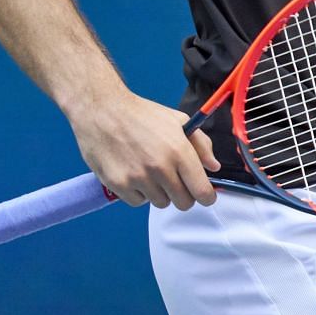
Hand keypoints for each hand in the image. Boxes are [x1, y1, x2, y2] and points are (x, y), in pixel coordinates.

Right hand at [68, 89, 219, 209]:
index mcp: (179, 150)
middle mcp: (160, 167)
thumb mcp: (177, 121)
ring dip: (160, 192)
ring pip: (161, 203)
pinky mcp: (118, 185)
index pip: (202, 191)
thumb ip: (201, 144)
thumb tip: (213, 167)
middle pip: (184, 203)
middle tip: (175, 180)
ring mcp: (138, 178)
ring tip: (150, 171)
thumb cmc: (141, 115)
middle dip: (184, 194)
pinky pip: (138, 202)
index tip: (205, 195)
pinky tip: (134, 174)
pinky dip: (139, 193)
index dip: (207, 197)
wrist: (101, 111)